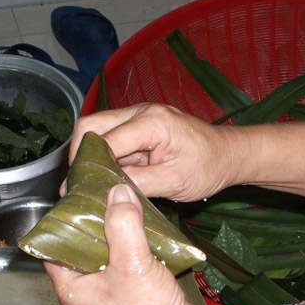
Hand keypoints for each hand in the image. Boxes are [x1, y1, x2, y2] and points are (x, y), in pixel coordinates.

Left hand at [45, 183, 200, 304]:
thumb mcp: (132, 264)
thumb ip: (123, 226)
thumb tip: (116, 193)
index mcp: (72, 288)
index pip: (53, 246)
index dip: (62, 221)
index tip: (75, 197)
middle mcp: (84, 290)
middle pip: (79, 245)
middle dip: (92, 221)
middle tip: (101, 195)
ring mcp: (106, 291)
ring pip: (103, 251)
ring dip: (113, 230)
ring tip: (121, 203)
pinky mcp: (127, 290)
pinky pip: (122, 260)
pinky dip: (129, 242)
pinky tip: (139, 225)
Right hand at [70, 103, 246, 202]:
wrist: (229, 155)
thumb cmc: (209, 167)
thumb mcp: (174, 182)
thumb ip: (138, 184)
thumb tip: (106, 192)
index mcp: (151, 122)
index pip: (103, 140)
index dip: (85, 165)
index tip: (75, 190)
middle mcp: (140, 112)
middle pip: (91, 126)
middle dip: (79, 155)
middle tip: (76, 185)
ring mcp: (139, 117)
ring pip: (98, 131)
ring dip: (91, 157)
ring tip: (87, 185)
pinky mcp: (139, 127)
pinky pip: (111, 138)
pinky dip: (104, 157)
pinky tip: (104, 179)